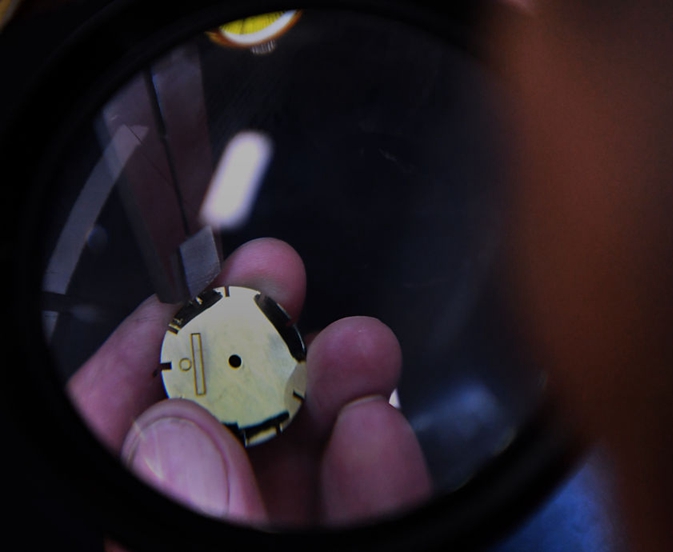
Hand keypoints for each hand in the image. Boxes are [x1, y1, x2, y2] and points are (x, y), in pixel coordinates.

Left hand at [67, 238, 430, 526]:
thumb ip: (203, 517)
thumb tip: (173, 431)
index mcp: (164, 547)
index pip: (128, 455)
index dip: (136, 371)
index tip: (170, 305)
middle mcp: (231, 536)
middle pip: (230, 439)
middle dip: (253, 348)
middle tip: (274, 278)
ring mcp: (299, 544)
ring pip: (310, 464)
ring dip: (334, 391)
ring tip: (357, 346)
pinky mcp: (373, 548)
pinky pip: (375, 505)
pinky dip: (381, 459)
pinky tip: (380, 419)